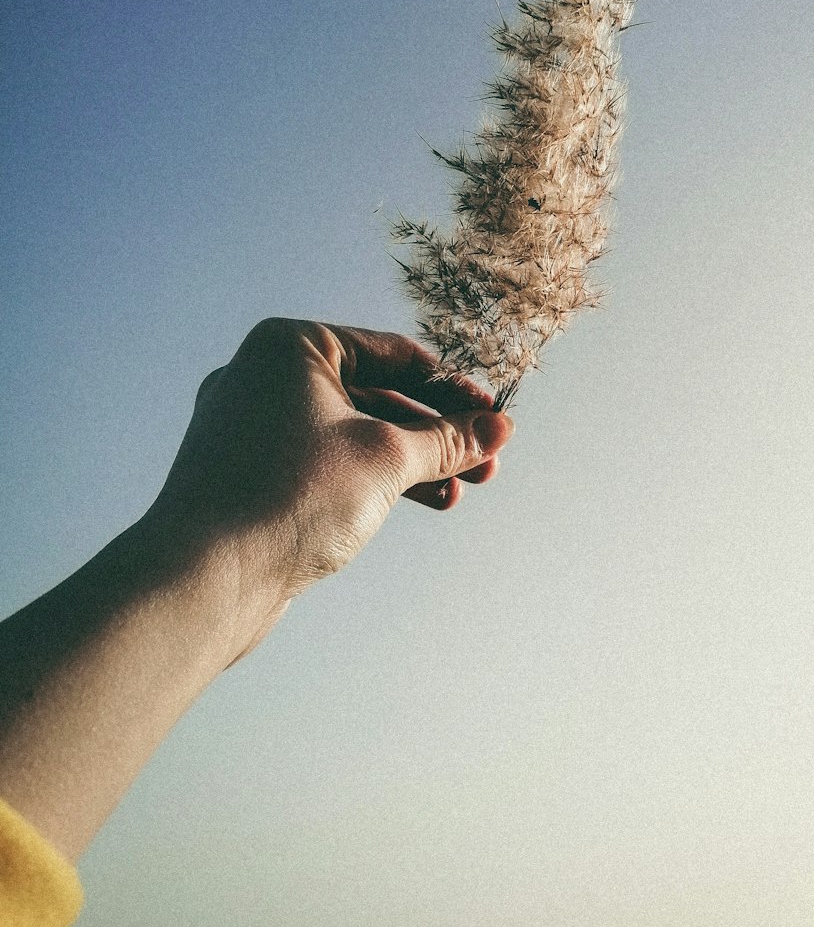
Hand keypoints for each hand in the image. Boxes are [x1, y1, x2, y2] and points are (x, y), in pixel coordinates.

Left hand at [151, 318, 514, 660]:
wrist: (202, 579)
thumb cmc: (287, 496)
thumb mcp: (385, 458)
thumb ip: (446, 440)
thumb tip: (497, 428)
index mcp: (290, 347)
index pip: (391, 353)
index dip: (450, 387)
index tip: (492, 414)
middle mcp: (265, 378)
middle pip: (375, 394)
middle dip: (436, 431)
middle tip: (488, 456)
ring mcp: (254, 429)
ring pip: (353, 434)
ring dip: (412, 460)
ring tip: (464, 487)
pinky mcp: (253, 476)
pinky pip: (328, 465)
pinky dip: (374, 479)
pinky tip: (424, 502)